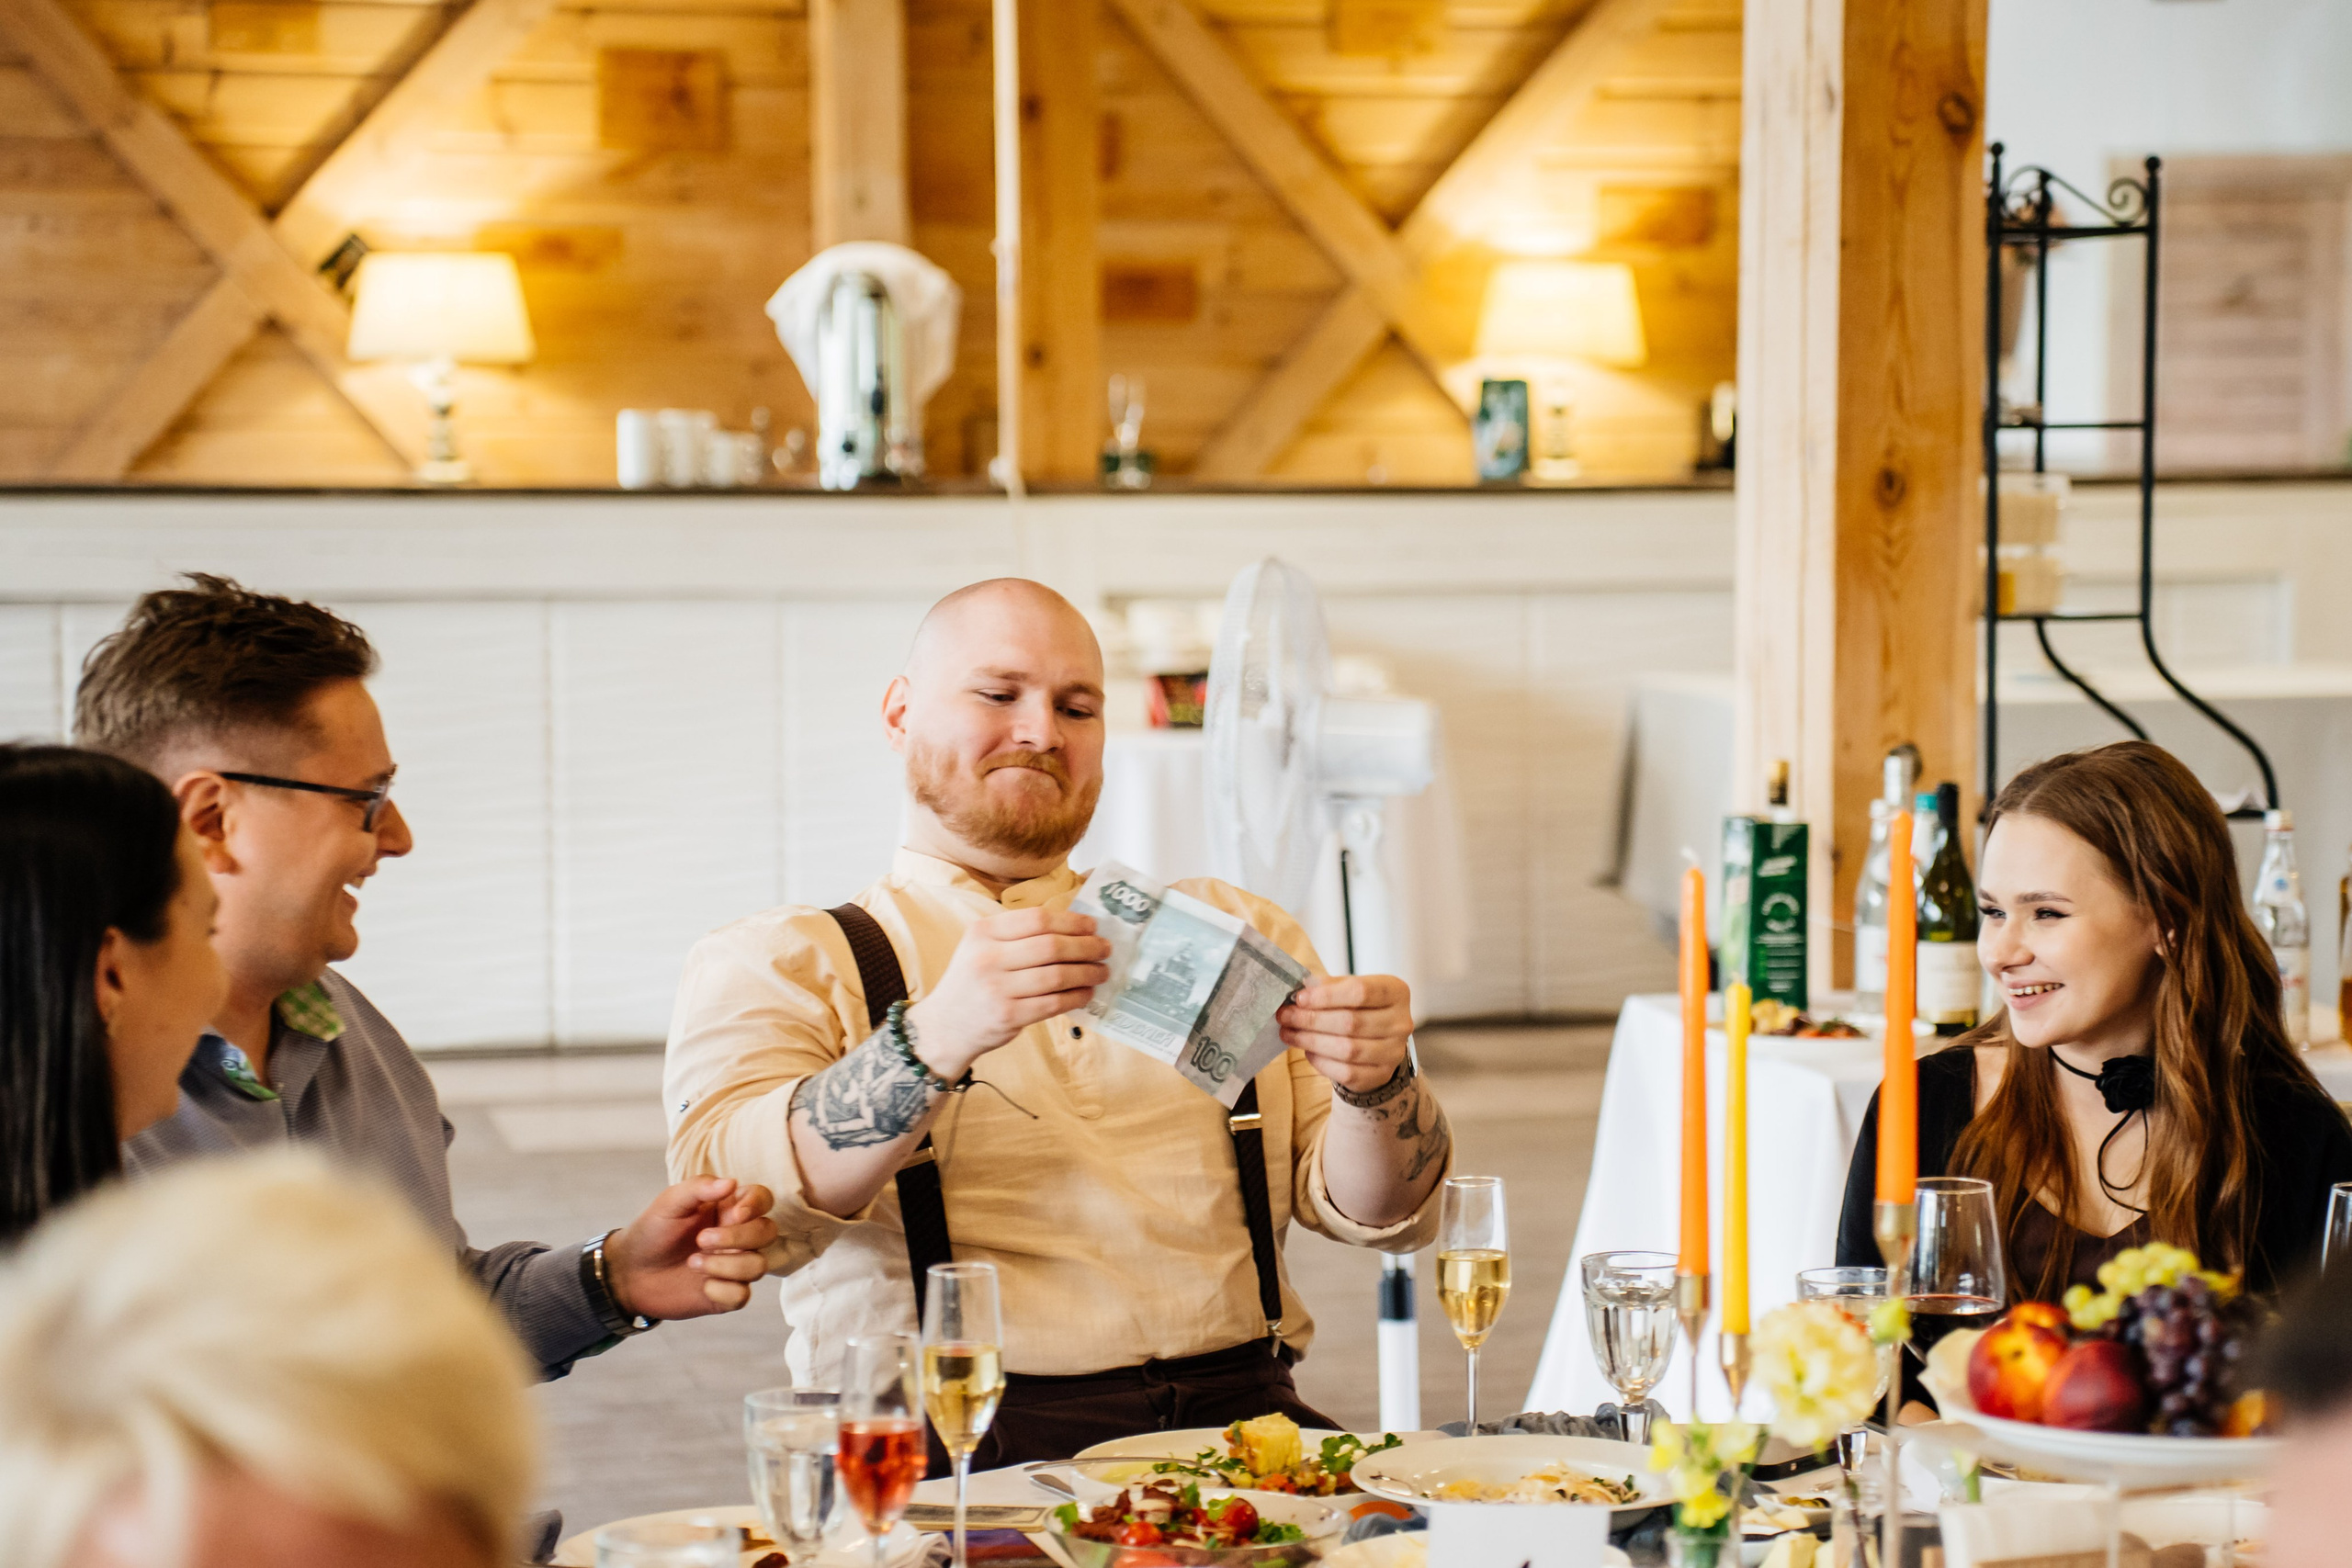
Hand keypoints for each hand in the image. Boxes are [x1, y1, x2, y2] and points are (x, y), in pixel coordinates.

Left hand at [603, 1177, 777, 1320]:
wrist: (629, 1273)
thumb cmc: (652, 1232)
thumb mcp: (669, 1203)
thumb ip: (699, 1188)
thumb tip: (731, 1182)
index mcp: (728, 1209)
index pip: (763, 1199)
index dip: (757, 1204)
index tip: (735, 1213)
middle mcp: (738, 1237)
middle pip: (767, 1232)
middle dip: (738, 1237)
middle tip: (701, 1240)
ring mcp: (735, 1266)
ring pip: (758, 1266)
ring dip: (726, 1265)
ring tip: (692, 1263)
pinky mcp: (727, 1294)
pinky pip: (743, 1295)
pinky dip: (721, 1290)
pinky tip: (701, 1286)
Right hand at [903, 907, 1109, 1078]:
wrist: (944, 1027)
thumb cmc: (972, 982)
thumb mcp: (981, 947)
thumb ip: (1017, 935)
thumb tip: (1074, 927)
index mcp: (982, 932)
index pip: (1037, 919)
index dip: (1071, 921)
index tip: (1092, 925)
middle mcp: (987, 957)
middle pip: (1051, 946)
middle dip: (1086, 946)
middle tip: (1105, 948)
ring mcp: (997, 988)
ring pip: (1057, 975)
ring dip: (1087, 973)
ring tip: (1102, 971)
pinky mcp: (1008, 1016)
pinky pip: (1054, 1003)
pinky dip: (1077, 997)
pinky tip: (1087, 993)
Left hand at [1279, 974, 1413, 1094]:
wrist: (1378, 1042)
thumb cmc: (1360, 1009)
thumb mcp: (1350, 989)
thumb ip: (1330, 986)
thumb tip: (1303, 989)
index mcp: (1396, 992)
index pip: (1360, 991)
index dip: (1326, 996)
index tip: (1299, 998)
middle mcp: (1401, 1022)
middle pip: (1350, 1022)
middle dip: (1311, 1019)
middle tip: (1285, 1016)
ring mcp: (1393, 1052)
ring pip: (1347, 1049)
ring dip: (1311, 1041)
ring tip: (1289, 1033)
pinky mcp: (1380, 1074)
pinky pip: (1346, 1072)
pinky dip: (1321, 1061)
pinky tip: (1307, 1050)